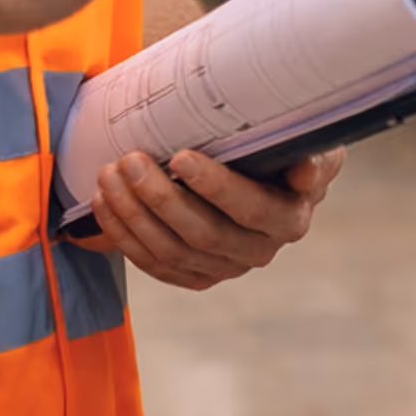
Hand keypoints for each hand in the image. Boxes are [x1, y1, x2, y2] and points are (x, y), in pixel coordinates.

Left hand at [91, 146, 344, 289]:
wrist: (271, 170)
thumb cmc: (285, 145)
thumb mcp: (309, 141)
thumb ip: (312, 155)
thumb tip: (305, 173)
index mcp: (288, 217)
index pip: (250, 208)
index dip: (215, 186)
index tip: (180, 156)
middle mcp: (258, 250)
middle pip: (203, 234)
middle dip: (160, 197)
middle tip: (130, 160)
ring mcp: (224, 266)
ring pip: (172, 252)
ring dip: (134, 215)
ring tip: (108, 175)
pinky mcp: (196, 274)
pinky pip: (155, 264)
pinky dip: (124, 236)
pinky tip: (102, 204)